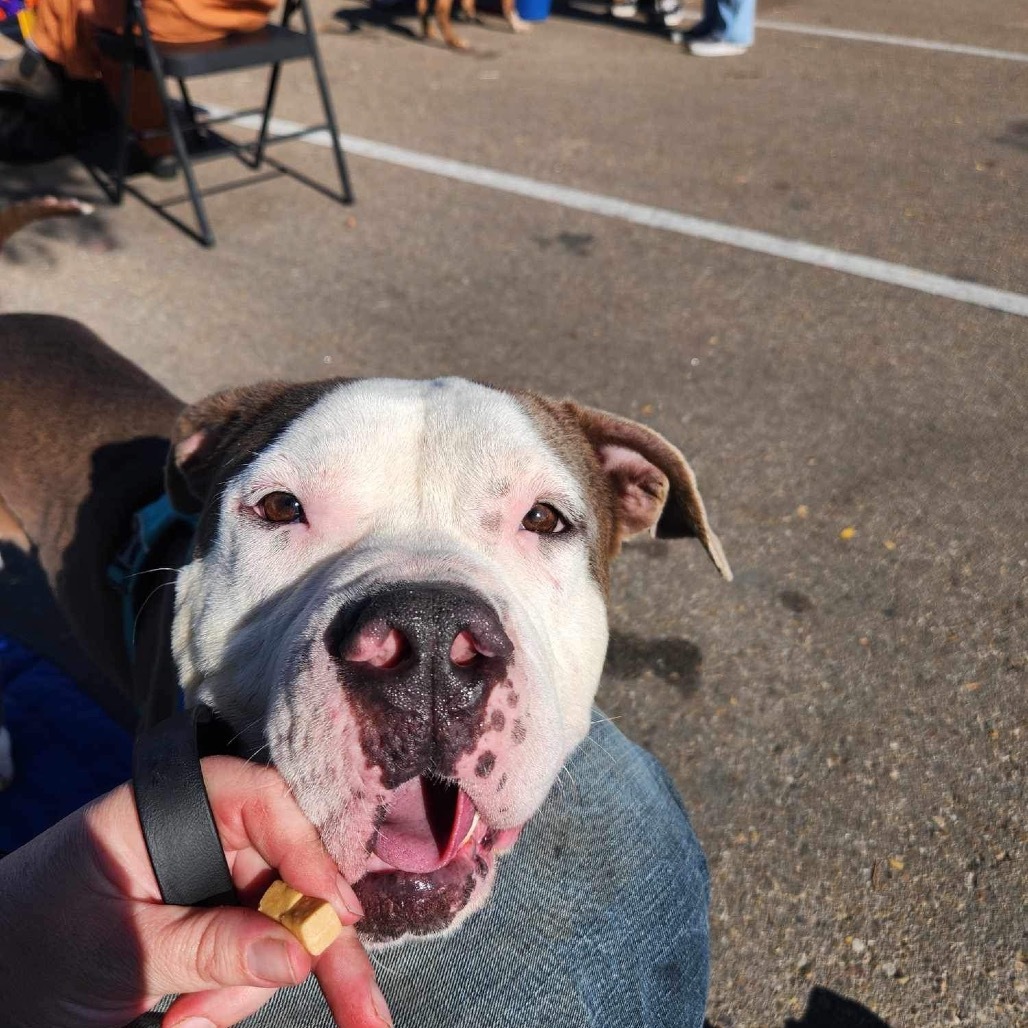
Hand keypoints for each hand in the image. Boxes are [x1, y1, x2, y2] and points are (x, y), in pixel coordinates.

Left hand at [0, 756, 391, 1027]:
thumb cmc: (27, 945)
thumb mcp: (120, 949)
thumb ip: (209, 946)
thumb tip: (300, 953)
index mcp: (164, 808)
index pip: (258, 799)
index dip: (306, 849)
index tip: (337, 916)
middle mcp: (196, 834)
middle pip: (285, 870)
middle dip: (314, 945)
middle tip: (364, 1014)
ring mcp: (203, 880)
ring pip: (274, 923)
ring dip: (247, 986)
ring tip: (187, 1026)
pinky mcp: (205, 922)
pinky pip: (250, 954)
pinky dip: (233, 995)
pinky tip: (189, 1022)